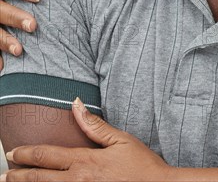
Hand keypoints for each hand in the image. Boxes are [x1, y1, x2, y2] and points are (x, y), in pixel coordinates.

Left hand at [2, 99, 174, 180]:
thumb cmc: (143, 165)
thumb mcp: (121, 140)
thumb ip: (95, 125)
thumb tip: (76, 105)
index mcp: (85, 162)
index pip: (47, 156)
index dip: (27, 153)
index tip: (14, 152)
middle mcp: (78, 181)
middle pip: (39, 178)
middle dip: (18, 175)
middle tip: (5, 174)